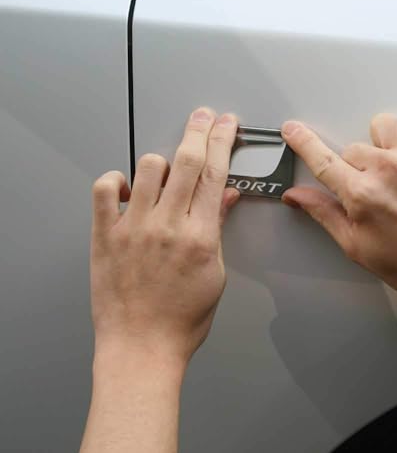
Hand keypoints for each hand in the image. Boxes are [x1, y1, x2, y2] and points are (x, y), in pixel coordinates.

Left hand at [90, 108, 239, 367]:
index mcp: (200, 236)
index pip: (215, 174)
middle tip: (203, 115)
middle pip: (187, 160)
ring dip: (160, 159)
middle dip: (199, 128)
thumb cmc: (181, 319)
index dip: (223, 141)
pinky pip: (104, 189)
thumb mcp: (214, 274)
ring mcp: (134, 228)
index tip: (226, 124)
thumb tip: (225, 196)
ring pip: (147, 167)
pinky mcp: (105, 235)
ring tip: (164, 170)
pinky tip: (126, 187)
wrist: (141, 347)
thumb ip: (217, 227)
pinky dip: (115, 179)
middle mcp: (167, 226)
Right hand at [281, 100, 396, 333]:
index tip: (292, 129)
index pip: (321, 159)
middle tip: (378, 190)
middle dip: (358, 168)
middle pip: (353, 149)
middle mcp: (388, 169)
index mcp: (362, 195)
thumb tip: (296, 195)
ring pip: (382, 126)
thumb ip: (324, 213)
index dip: (302, 142)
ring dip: (383, 144)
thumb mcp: (358, 246)